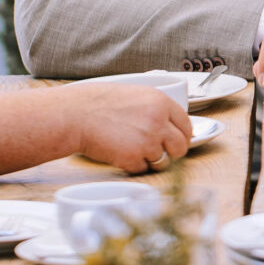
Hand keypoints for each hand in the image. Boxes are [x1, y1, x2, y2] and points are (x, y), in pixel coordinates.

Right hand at [63, 83, 192, 172]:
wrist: (76, 114)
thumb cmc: (100, 103)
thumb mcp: (135, 95)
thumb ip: (155, 108)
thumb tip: (170, 124)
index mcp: (161, 102)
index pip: (186, 125)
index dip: (183, 136)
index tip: (178, 141)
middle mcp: (158, 121)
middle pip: (181, 146)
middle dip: (172, 152)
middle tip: (159, 152)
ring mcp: (147, 141)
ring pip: (164, 162)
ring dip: (152, 161)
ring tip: (135, 151)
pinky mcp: (133, 158)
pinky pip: (142, 170)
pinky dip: (133, 166)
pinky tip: (121, 154)